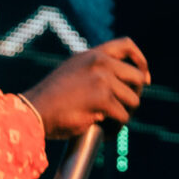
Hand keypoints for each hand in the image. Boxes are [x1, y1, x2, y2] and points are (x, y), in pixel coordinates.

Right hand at [22, 38, 149, 139]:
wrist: (34, 112)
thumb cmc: (50, 100)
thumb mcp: (72, 74)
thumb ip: (94, 72)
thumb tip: (121, 86)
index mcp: (92, 55)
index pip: (127, 46)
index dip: (141, 61)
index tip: (144, 78)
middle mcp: (99, 63)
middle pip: (137, 77)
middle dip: (134, 96)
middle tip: (123, 111)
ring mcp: (102, 80)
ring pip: (132, 100)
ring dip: (125, 116)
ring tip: (108, 124)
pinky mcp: (102, 99)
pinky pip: (123, 117)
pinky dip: (115, 129)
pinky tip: (104, 132)